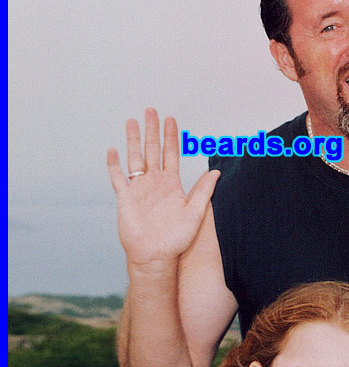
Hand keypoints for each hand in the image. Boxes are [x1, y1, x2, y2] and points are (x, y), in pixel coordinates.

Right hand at [107, 108, 219, 266]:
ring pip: (135, 158)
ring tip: (131, 121)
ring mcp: (139, 189)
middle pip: (152, 149)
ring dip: (132, 140)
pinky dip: (114, 164)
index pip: (171, 153)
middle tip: (151, 111)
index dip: (171, 136)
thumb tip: (217, 172)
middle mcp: (155, 182)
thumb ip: (203, 190)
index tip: (170, 119)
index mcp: (172, 184)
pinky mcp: (126, 198)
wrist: (156, 256)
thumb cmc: (177, 238)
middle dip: (152, 130)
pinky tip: (112, 150)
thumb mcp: (195, 212)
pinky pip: (118, 178)